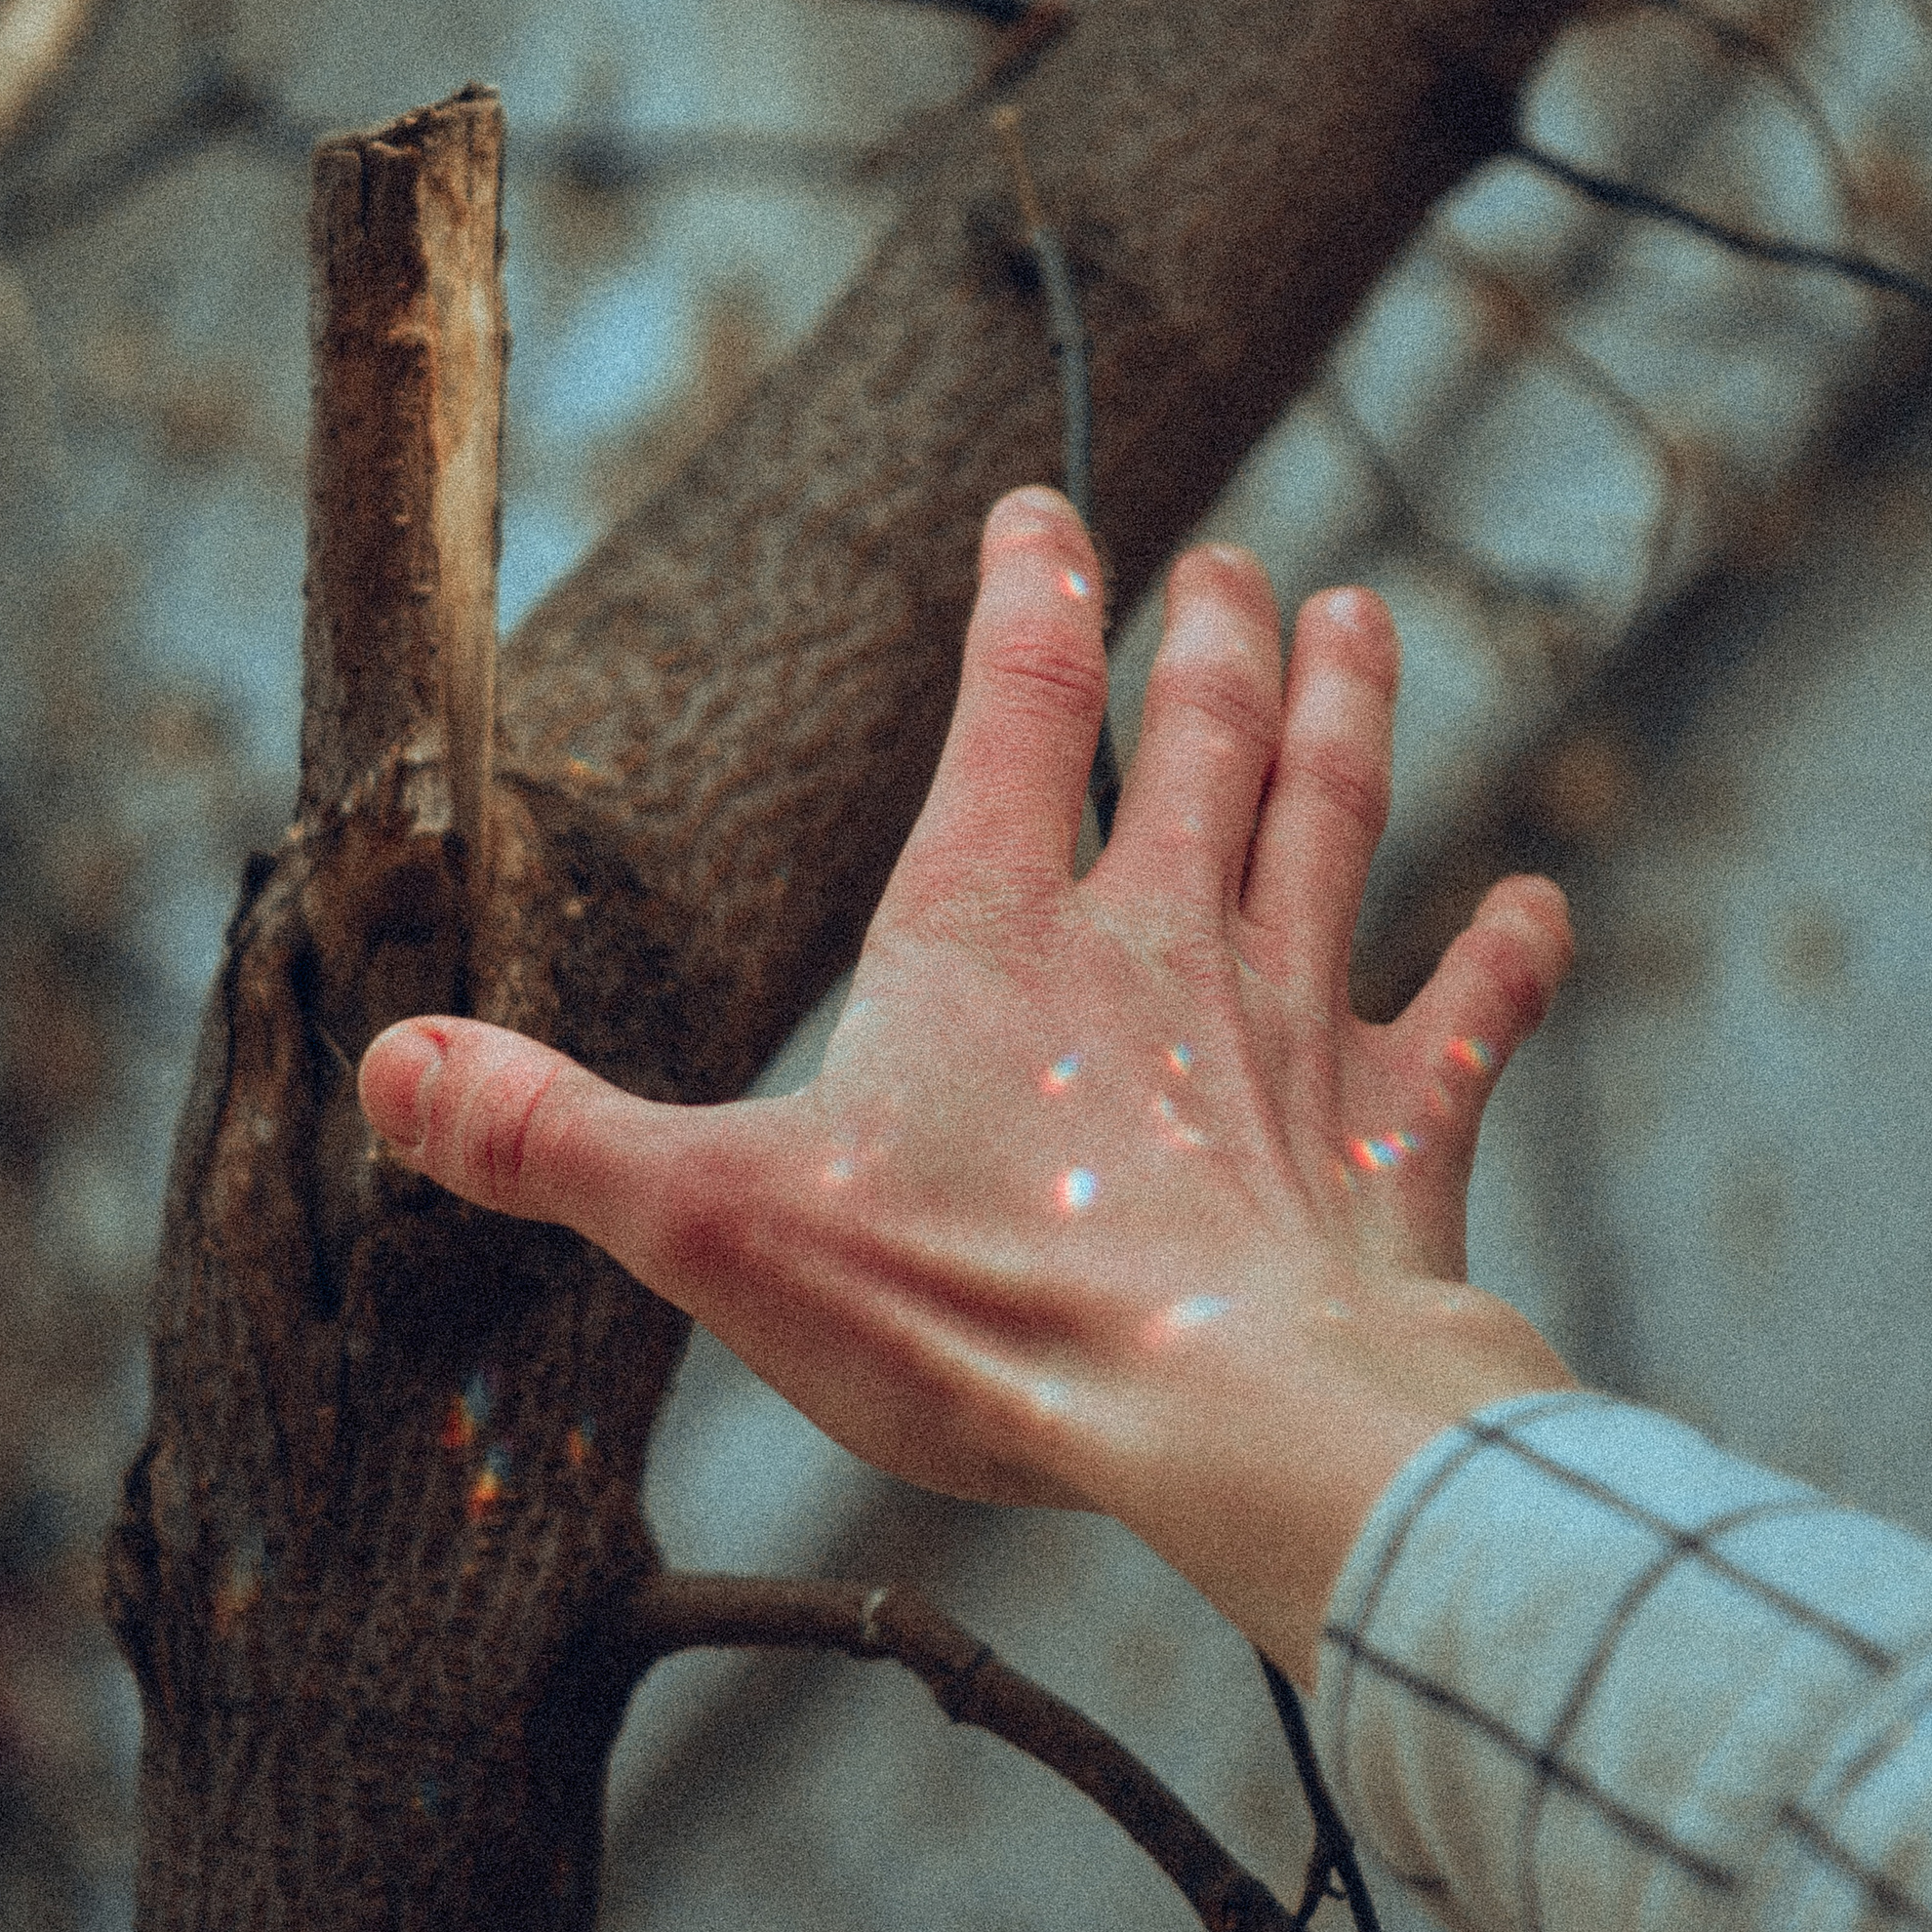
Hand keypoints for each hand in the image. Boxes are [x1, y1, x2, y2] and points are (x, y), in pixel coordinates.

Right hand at [359, 487, 1575, 1678]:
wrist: (1234, 1423)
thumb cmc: (980, 1319)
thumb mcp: (718, 1229)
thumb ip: (555, 1138)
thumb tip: (388, 1063)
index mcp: (993, 937)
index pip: (1015, 709)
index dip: (1026, 597)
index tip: (1042, 508)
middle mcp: (1159, 945)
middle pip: (1203, 741)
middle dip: (1212, 636)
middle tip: (1235, 559)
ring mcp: (1292, 1027)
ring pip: (1333, 823)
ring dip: (1351, 715)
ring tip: (1360, 617)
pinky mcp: (1397, 1134)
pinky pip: (1466, 1020)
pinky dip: (1508, 960)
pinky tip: (1544, 905)